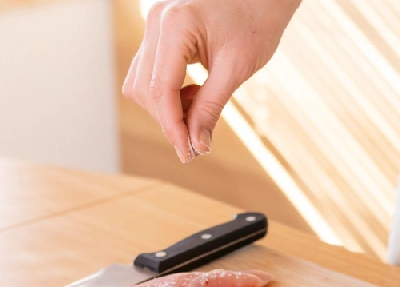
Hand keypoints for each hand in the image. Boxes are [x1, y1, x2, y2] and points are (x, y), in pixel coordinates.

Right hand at [123, 0, 299, 162]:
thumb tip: (196, 144)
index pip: (160, 89)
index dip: (172, 127)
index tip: (187, 153)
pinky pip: (150, 70)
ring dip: (167, 105)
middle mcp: (156, 21)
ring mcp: (154, 24)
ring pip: (141, 82)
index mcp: (176, 26)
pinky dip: (169, 91)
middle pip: (143, 89)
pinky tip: (196, 90)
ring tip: (201, 103)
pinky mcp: (159, 31)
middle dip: (169, 118)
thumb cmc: (258, 20)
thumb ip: (211, 107)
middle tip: (199, 136)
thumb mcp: (237, 68)